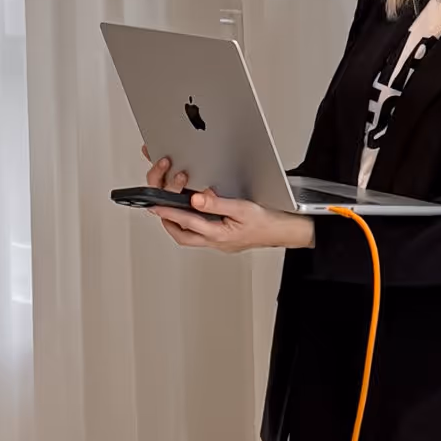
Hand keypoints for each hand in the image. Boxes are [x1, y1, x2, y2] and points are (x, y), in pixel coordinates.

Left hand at [139, 151, 313, 251]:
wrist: (286, 231)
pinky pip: (201, 234)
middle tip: (158, 207)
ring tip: (171, 210)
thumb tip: (196, 198)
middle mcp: (216, 241)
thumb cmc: (269, 222)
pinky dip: (192, 225)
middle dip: (168, 221)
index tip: (154, 204)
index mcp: (219, 234)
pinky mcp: (225, 239)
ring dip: (178, 224)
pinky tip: (194, 216)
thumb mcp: (243, 208)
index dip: (168, 211)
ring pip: (190, 236)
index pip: (186, 222)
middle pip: (182, 235)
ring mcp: (220, 242)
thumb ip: (217, 204)